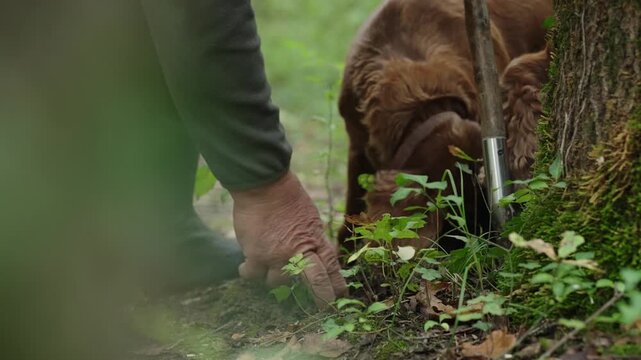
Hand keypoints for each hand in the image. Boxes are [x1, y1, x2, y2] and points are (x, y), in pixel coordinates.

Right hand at [230, 171, 346, 306]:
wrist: (264, 185)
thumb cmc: (288, 199)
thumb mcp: (310, 219)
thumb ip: (313, 240)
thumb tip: (316, 258)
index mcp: (316, 241)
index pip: (332, 269)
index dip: (336, 286)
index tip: (339, 297)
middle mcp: (300, 252)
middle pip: (316, 284)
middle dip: (321, 298)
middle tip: (321, 306)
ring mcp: (278, 257)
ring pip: (277, 283)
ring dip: (273, 276)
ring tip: (268, 265)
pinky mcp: (256, 256)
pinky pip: (252, 275)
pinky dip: (249, 272)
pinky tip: (247, 267)